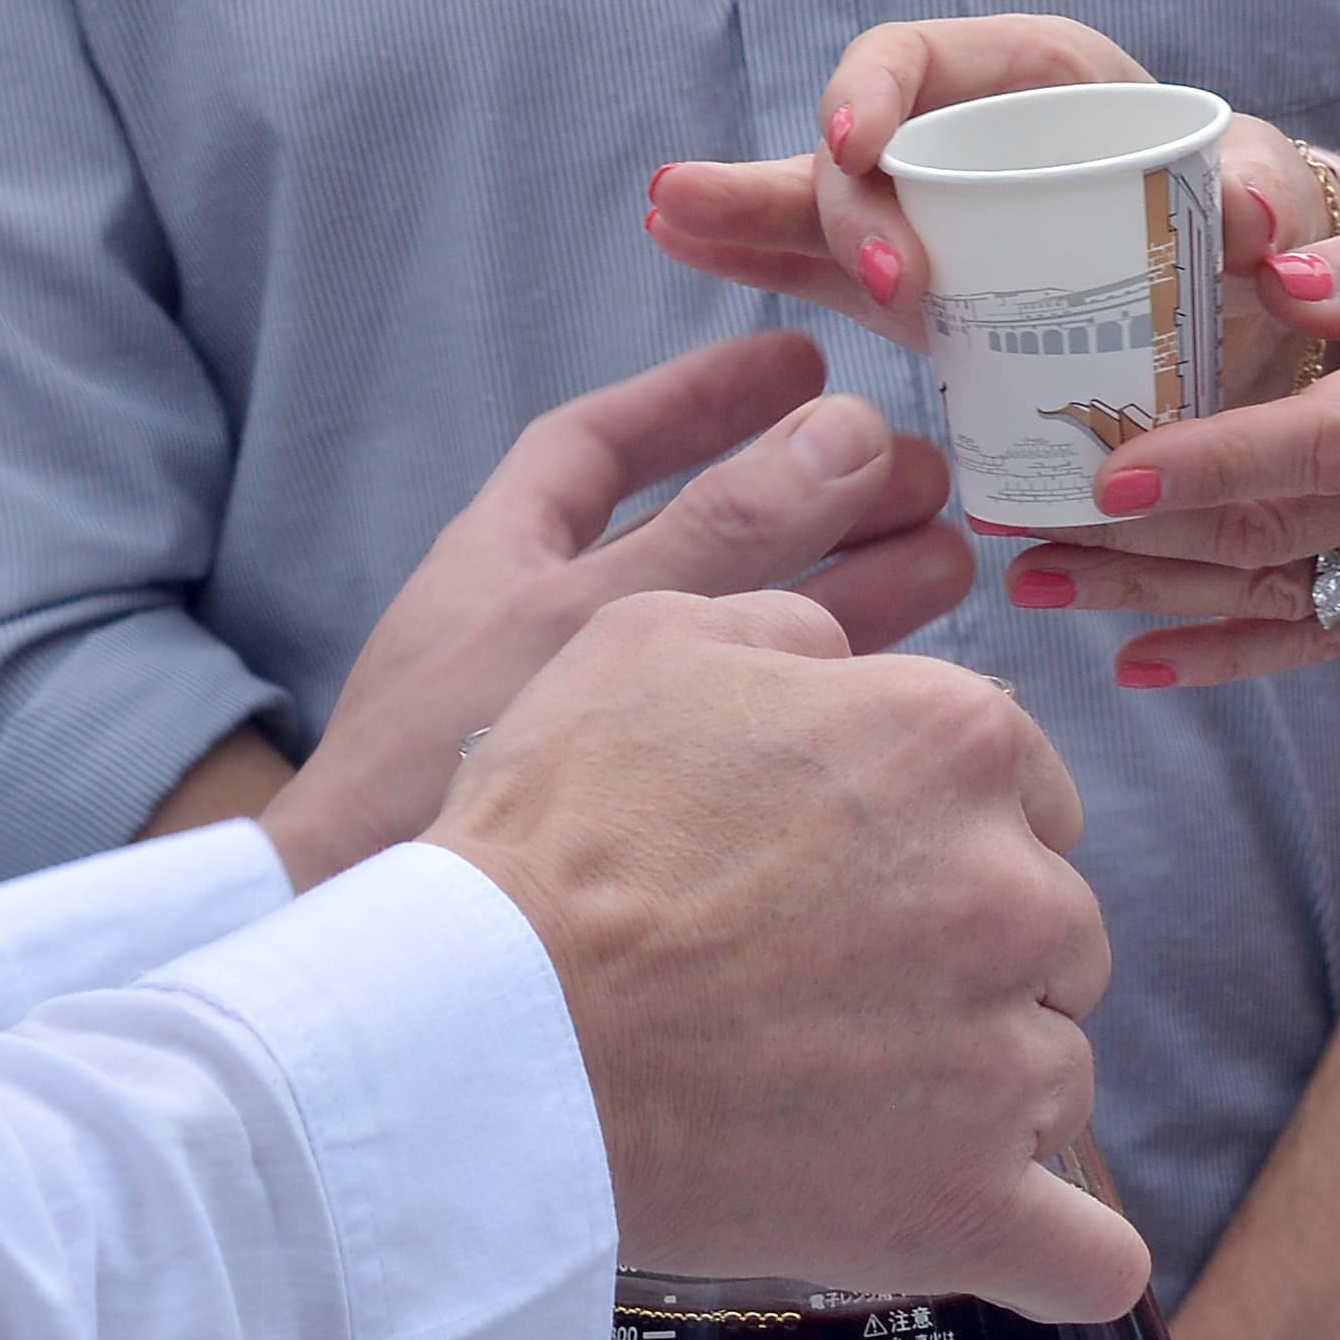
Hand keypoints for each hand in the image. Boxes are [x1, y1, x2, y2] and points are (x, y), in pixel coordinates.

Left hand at [261, 330, 970, 888]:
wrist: (384, 977)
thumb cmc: (447, 772)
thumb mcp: (594, 620)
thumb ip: (723, 532)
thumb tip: (848, 430)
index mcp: (503, 558)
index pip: (600, 444)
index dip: (701, 396)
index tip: (803, 362)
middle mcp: (548, 629)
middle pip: (702, 534)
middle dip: (815, 501)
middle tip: (931, 479)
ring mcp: (590, 725)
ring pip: (737, 632)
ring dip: (841, 593)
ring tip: (954, 564)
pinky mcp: (634, 812)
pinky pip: (743, 723)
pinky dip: (818, 694)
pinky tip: (900, 684)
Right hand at [432, 594, 1142, 1323]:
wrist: (490, 1027)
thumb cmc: (555, 836)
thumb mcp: (653, 642)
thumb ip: (789, 630)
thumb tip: (844, 650)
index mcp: (951, 743)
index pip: (1030, 793)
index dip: (951, 835)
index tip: (873, 878)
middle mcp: (1006, 888)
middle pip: (1056, 932)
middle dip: (975, 959)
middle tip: (842, 988)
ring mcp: (999, 1055)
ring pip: (1055, 1075)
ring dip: (981, 1090)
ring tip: (847, 1099)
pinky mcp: (966, 1202)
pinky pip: (1086, 1253)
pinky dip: (1057, 1250)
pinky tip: (998, 1228)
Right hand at [649, 13, 1339, 380]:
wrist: (1243, 301)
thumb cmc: (1248, 218)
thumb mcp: (1264, 191)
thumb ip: (1262, 188)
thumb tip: (1241, 215)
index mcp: (1028, 76)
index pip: (915, 57)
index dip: (868, 91)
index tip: (856, 147)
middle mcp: (959, 131)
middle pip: (857, 146)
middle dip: (845, 207)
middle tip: (898, 286)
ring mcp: (927, 209)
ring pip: (812, 201)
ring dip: (743, 210)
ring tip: (671, 215)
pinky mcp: (916, 278)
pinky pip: (819, 265)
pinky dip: (755, 253)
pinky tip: (678, 237)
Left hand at [995, 190, 1339, 688]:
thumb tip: (1281, 283)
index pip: (1317, 445)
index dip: (1207, 466)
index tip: (1105, 472)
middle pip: (1277, 533)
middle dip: (1136, 542)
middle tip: (1012, 530)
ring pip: (1287, 593)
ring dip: (1159, 599)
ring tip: (1039, 590)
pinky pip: (1334, 633)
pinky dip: (1238, 654)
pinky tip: (1146, 663)